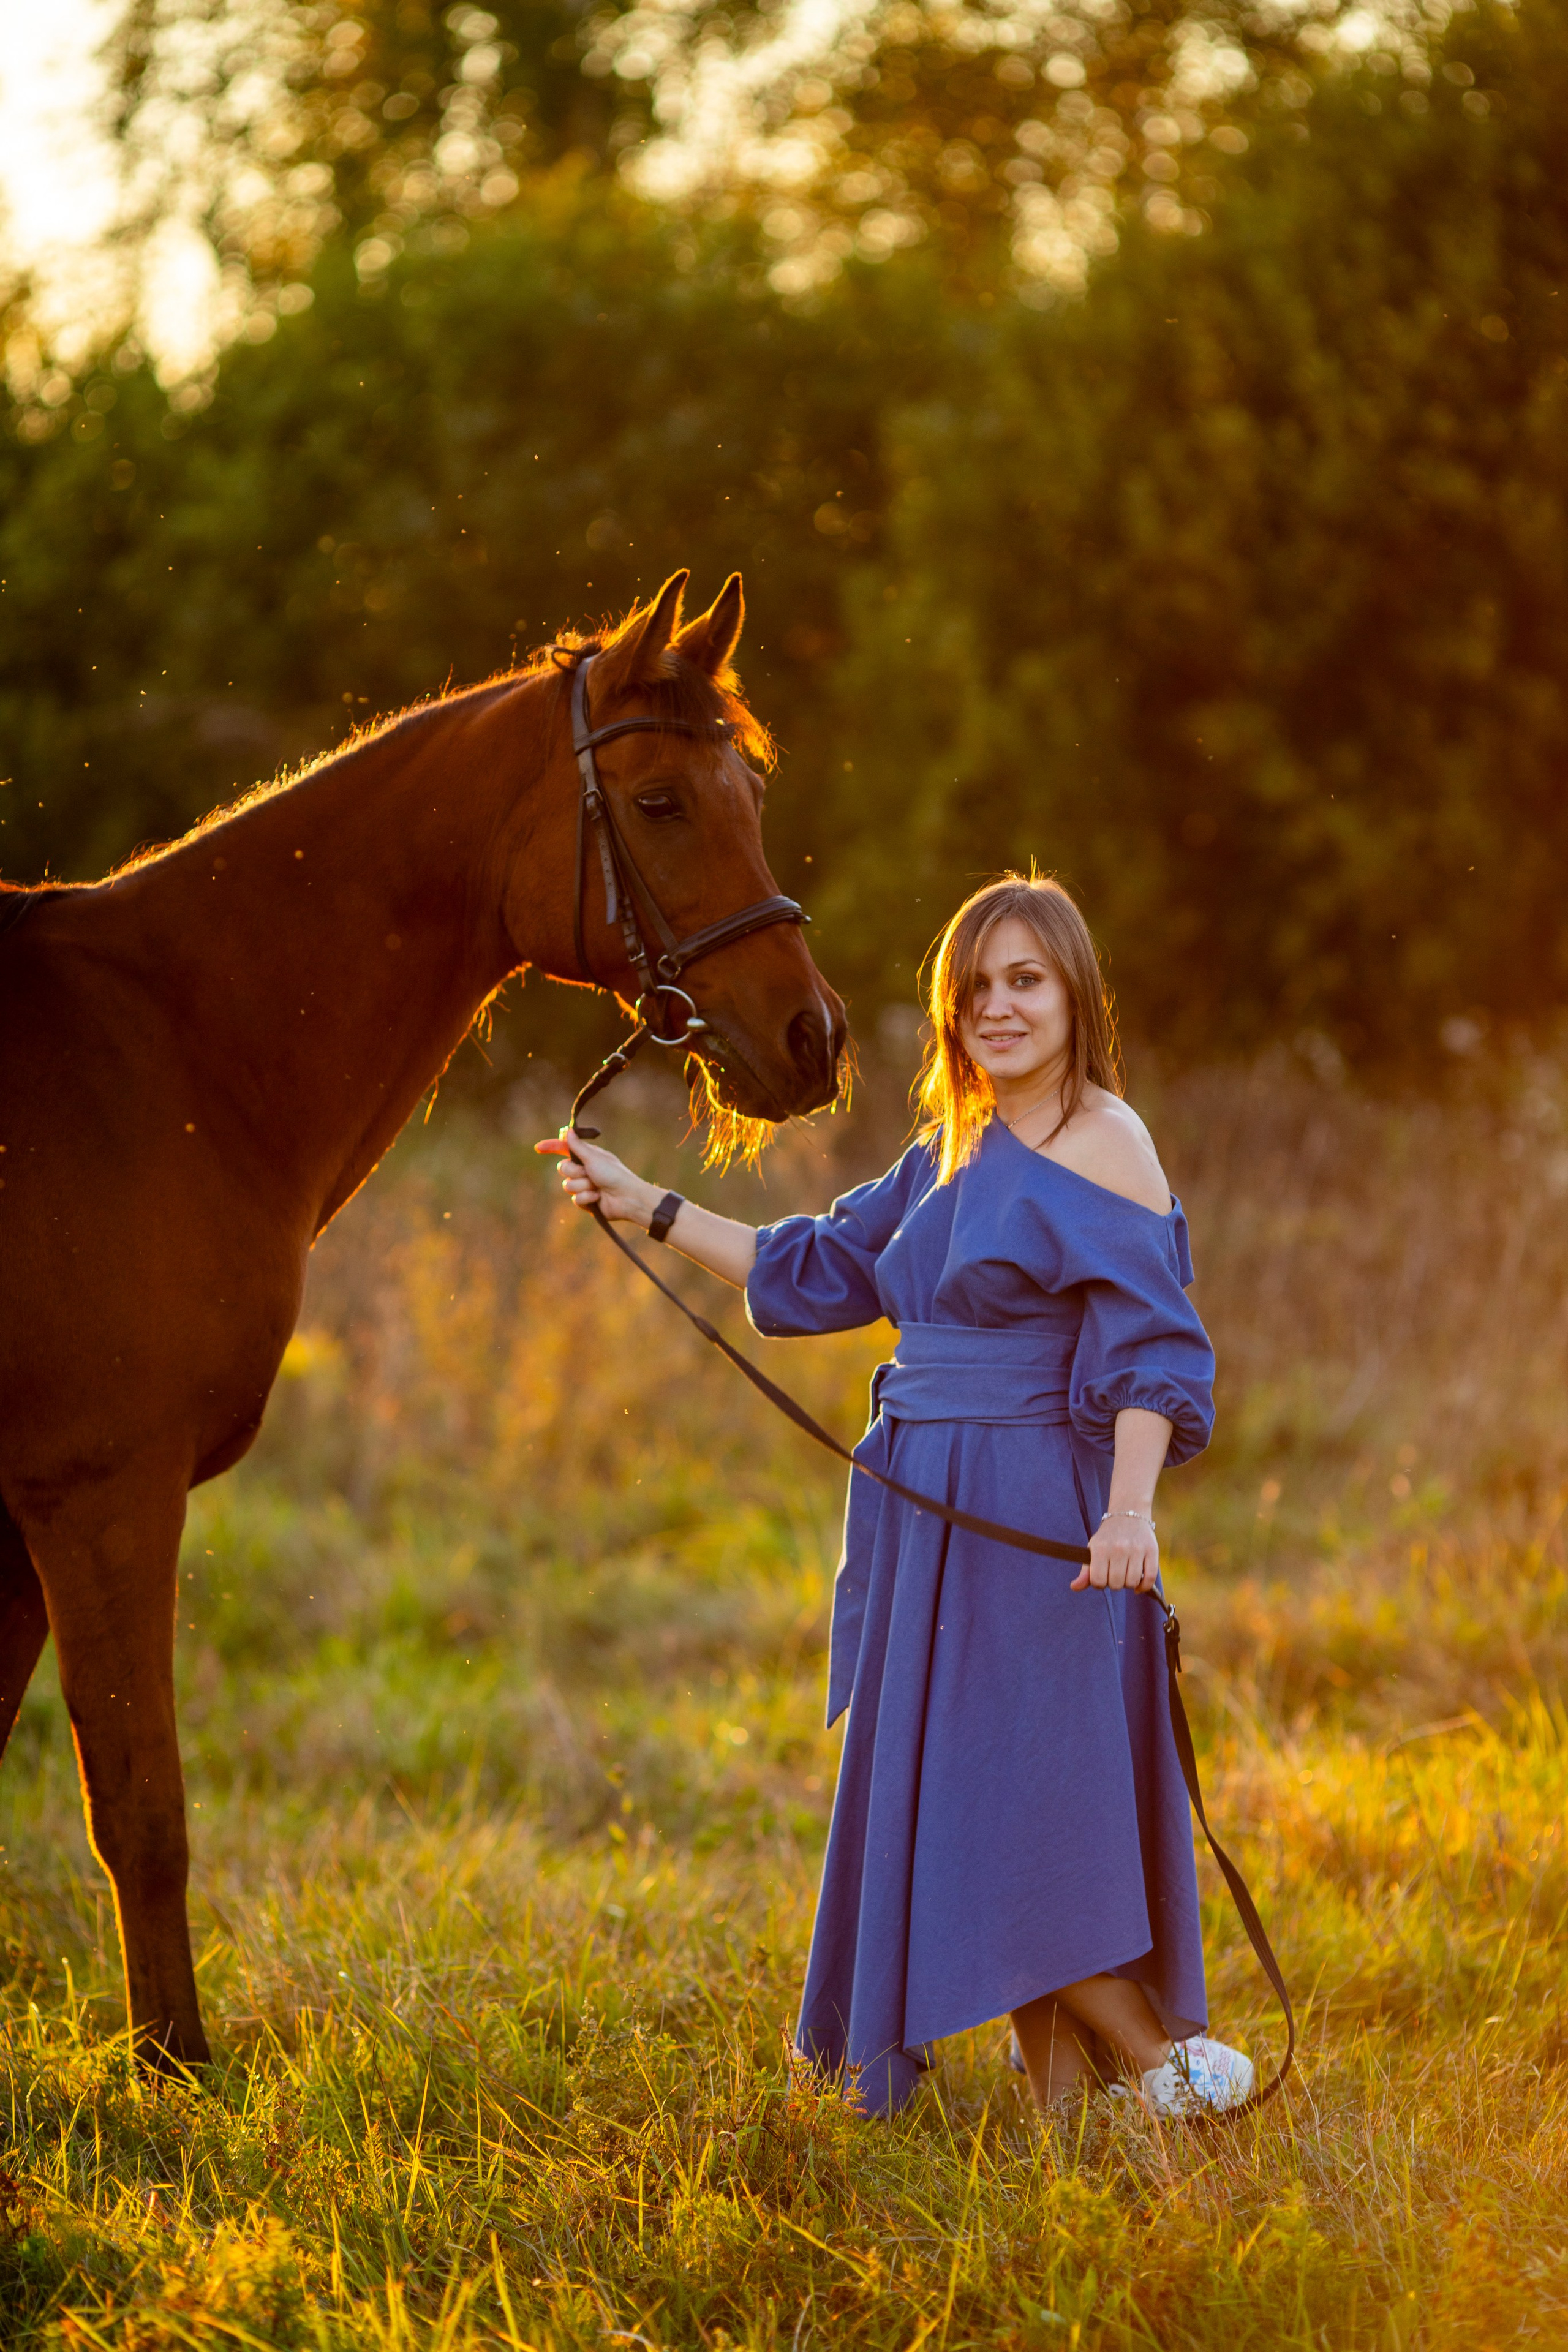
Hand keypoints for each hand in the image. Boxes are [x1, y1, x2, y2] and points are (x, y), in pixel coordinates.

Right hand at [533, 1132, 660, 1226]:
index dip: (552, 1147)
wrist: (626, 1198)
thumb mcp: (594, 1158)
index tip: (538, 1148)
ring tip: (596, 1187)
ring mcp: (584, 1186)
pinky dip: (587, 1198)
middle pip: (563, 1168)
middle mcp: (584, 1170)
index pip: (565, 1149)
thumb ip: (577, 1146)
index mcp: (587, 1156)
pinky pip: (575, 1199)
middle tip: (589, 1173)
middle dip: (574, 1172)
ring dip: (583, 1186)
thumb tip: (567, 1130)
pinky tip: (598, 1198)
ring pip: (568, 1186)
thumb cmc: (614, 1174)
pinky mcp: (586, 1201)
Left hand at [1071, 1510, 1158, 1594]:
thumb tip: (1074, 1587)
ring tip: (1126, 1573)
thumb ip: (1085, 1571)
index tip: (1102, 1576)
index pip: (1098, 1581)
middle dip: (1114, 1583)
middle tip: (1115, 1573)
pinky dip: (1144, 1586)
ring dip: (1128, 1584)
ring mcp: (1137, 1549)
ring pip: (1132, 1582)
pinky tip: (1138, 1584)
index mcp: (1101, 1548)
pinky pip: (1149, 1578)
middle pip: (1116, 1584)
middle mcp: (1119, 1548)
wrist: (1128, 1514)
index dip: (1099, 1583)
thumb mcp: (1093, 1549)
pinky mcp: (1152, 1550)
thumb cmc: (1108, 1536)